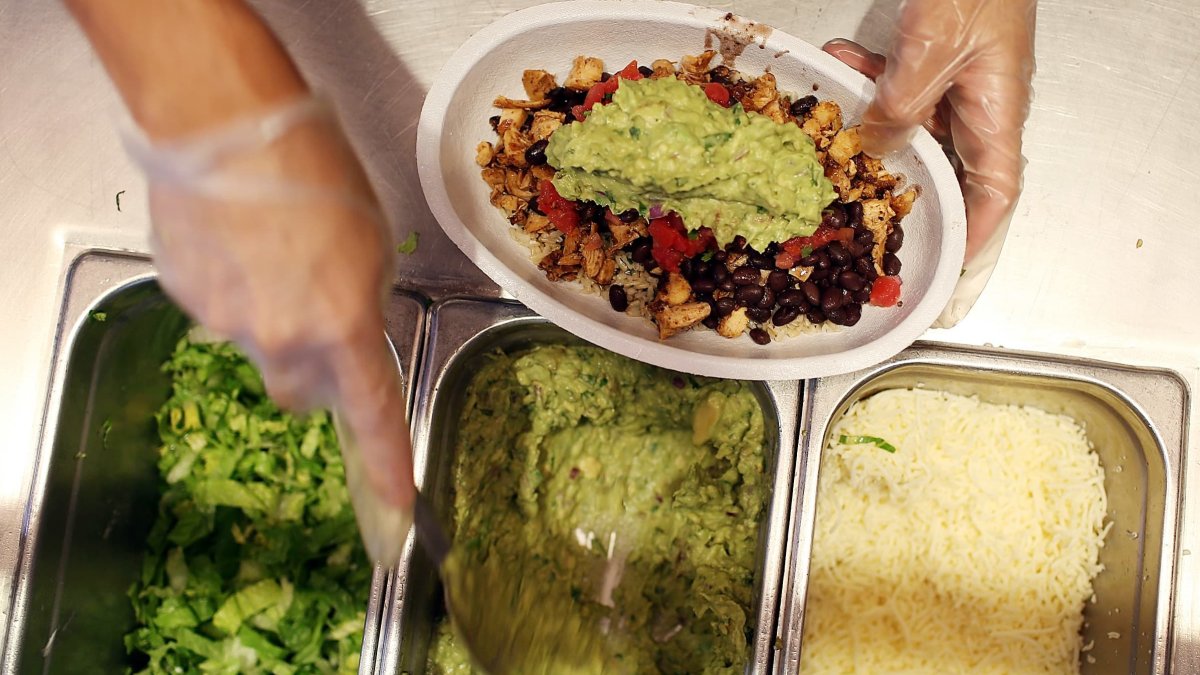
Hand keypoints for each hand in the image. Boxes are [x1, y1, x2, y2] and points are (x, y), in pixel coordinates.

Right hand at [125, 97, 415, 559]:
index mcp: (343, 326)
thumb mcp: (371, 243)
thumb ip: (362, 305)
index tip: (397, 505)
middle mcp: (282, 338)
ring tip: (270, 253)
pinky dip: (232, 291)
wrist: (227, 123)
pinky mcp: (185, 298)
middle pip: (298, 392)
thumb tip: (347, 330)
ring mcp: (227, 322)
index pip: (372, 415)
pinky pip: (219, 313)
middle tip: (316, 314)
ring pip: (256, 348)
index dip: (387, 465)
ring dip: (269, 321)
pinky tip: (236, 243)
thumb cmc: (316, 168)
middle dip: (311, 369)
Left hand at [823, 0, 1035, 326]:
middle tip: (861, 227)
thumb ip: (903, 104)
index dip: (970, 241)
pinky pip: (895, 87)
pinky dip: (864, 81)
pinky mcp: (931, 59)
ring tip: (832, 134)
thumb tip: (875, 151)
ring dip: (868, 131)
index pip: (993, 198)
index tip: (942, 275)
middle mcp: (978, 109)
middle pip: (943, 173)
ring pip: (908, 129)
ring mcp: (954, 84)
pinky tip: (837, 63)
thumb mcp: (934, 48)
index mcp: (996, 117)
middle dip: (899, 196)